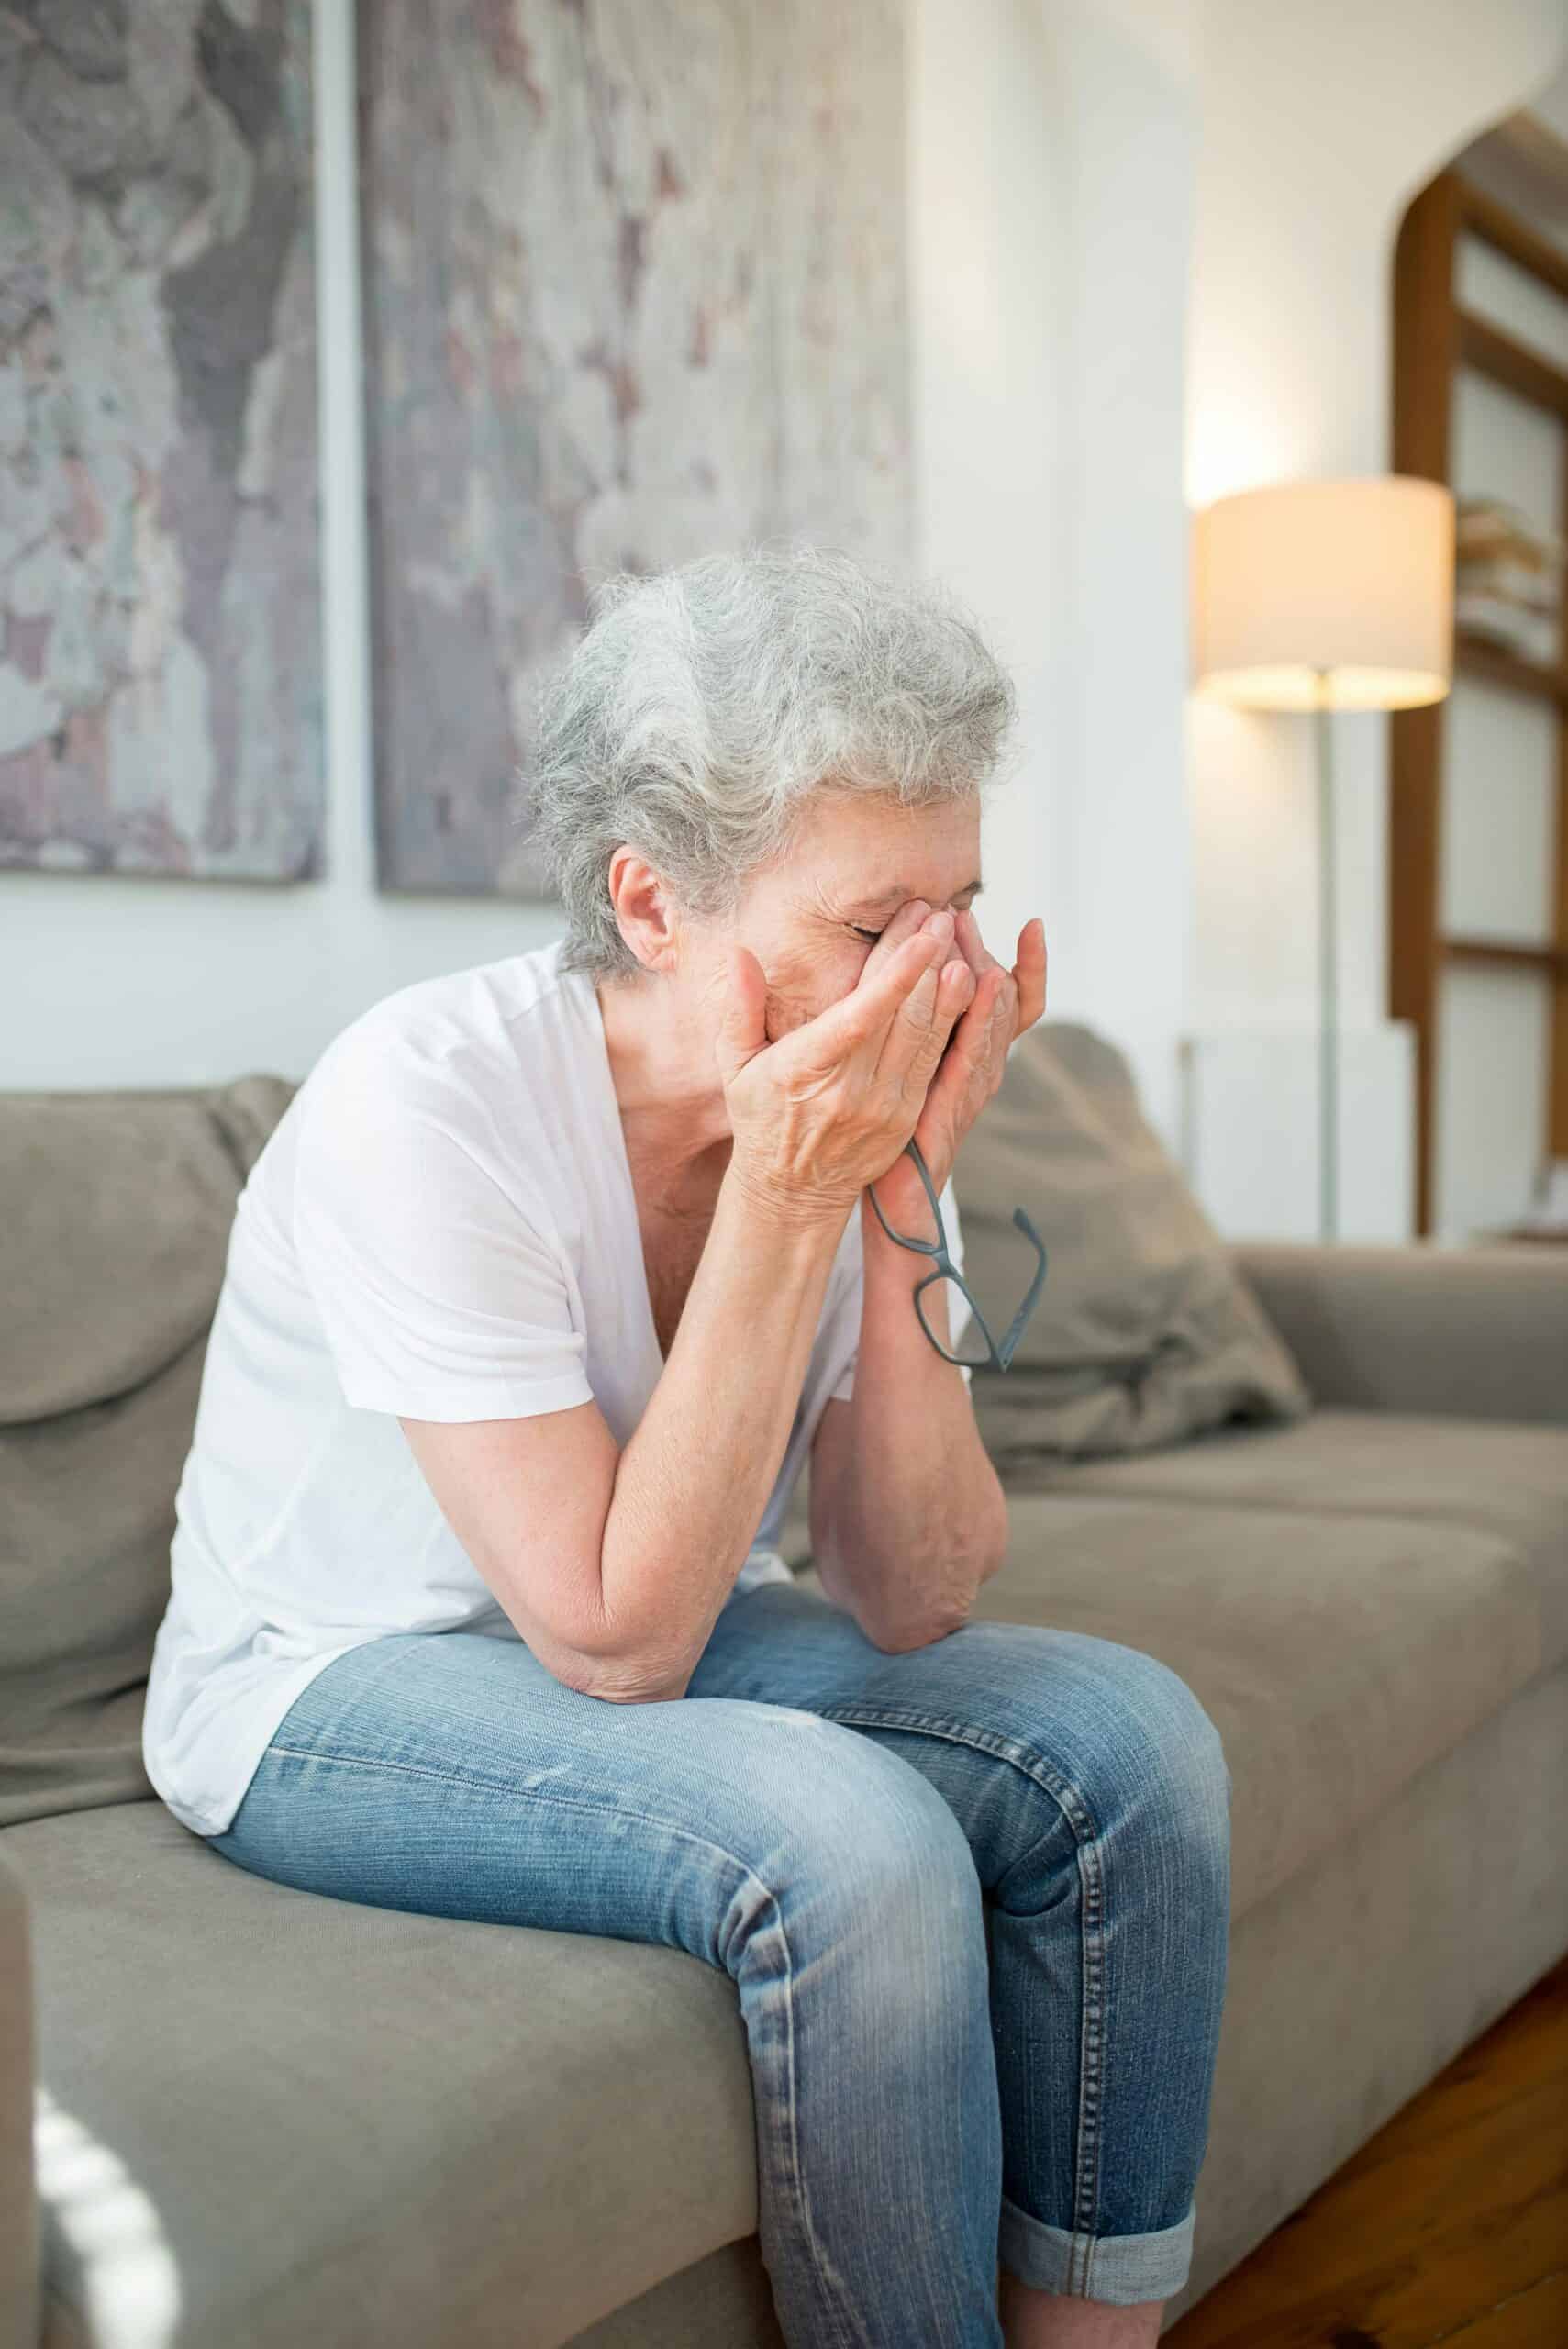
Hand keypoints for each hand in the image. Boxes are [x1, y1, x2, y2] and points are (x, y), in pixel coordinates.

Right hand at [715, 919, 972, 1224]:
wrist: (791, 1189)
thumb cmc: (760, 1114)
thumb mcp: (735, 1064)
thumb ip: (739, 1008)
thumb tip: (738, 954)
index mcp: (807, 1070)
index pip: (860, 1015)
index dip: (895, 973)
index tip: (919, 931)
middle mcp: (851, 1090)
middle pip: (902, 1015)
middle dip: (927, 960)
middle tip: (940, 912)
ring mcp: (885, 1106)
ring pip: (927, 1036)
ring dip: (949, 986)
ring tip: (961, 939)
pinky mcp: (907, 1117)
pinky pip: (937, 1062)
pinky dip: (956, 1021)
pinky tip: (966, 987)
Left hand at [860, 899, 1046, 1232]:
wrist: (893, 1201)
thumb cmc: (891, 1133)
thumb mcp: (906, 1070)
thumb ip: (910, 1023)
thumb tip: (902, 972)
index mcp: (970, 1054)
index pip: (1010, 998)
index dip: (1017, 960)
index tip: (991, 915)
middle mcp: (982, 1067)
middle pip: (999, 998)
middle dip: (980, 951)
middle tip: (959, 911)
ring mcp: (975, 1088)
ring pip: (993, 1019)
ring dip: (981, 969)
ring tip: (967, 930)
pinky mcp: (956, 1107)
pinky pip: (975, 1056)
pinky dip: (983, 1017)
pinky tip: (981, 981)